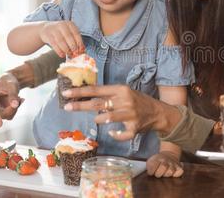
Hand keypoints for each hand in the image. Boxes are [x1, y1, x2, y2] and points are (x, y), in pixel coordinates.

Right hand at [0, 73, 23, 126]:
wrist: (9, 82)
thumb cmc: (9, 82)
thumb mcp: (12, 86)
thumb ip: (13, 95)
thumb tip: (15, 105)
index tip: (0, 125)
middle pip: (0, 113)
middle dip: (12, 108)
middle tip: (21, 99)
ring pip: (5, 115)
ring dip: (15, 109)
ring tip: (19, 98)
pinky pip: (8, 115)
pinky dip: (15, 109)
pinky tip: (18, 101)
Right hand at [39, 21, 83, 57]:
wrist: (46, 29)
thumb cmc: (61, 33)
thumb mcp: (69, 33)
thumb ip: (75, 40)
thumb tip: (82, 51)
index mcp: (70, 24)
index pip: (76, 33)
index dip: (79, 43)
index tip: (81, 50)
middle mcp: (62, 25)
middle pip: (69, 37)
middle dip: (73, 47)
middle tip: (75, 53)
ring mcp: (54, 30)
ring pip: (61, 41)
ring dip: (66, 49)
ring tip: (69, 54)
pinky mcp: (48, 35)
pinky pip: (54, 44)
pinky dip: (59, 51)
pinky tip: (62, 55)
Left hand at [62, 85, 179, 140]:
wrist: (157, 112)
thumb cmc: (137, 101)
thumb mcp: (123, 92)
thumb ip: (107, 94)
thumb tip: (85, 96)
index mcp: (121, 89)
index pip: (96, 90)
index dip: (80, 92)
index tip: (66, 93)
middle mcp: (125, 101)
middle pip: (98, 103)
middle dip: (80, 105)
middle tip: (67, 106)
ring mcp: (130, 114)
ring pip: (107, 118)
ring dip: (100, 120)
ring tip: (100, 119)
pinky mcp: (134, 127)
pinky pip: (119, 134)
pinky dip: (114, 134)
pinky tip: (112, 132)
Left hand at [146, 151, 183, 177]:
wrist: (169, 154)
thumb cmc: (158, 161)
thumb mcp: (151, 160)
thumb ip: (149, 166)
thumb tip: (149, 172)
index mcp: (158, 158)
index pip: (153, 164)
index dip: (151, 171)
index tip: (150, 173)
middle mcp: (166, 160)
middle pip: (163, 167)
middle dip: (159, 173)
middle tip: (158, 174)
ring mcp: (173, 163)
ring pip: (171, 171)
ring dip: (167, 174)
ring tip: (164, 173)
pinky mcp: (180, 167)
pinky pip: (180, 172)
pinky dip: (176, 174)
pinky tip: (173, 174)